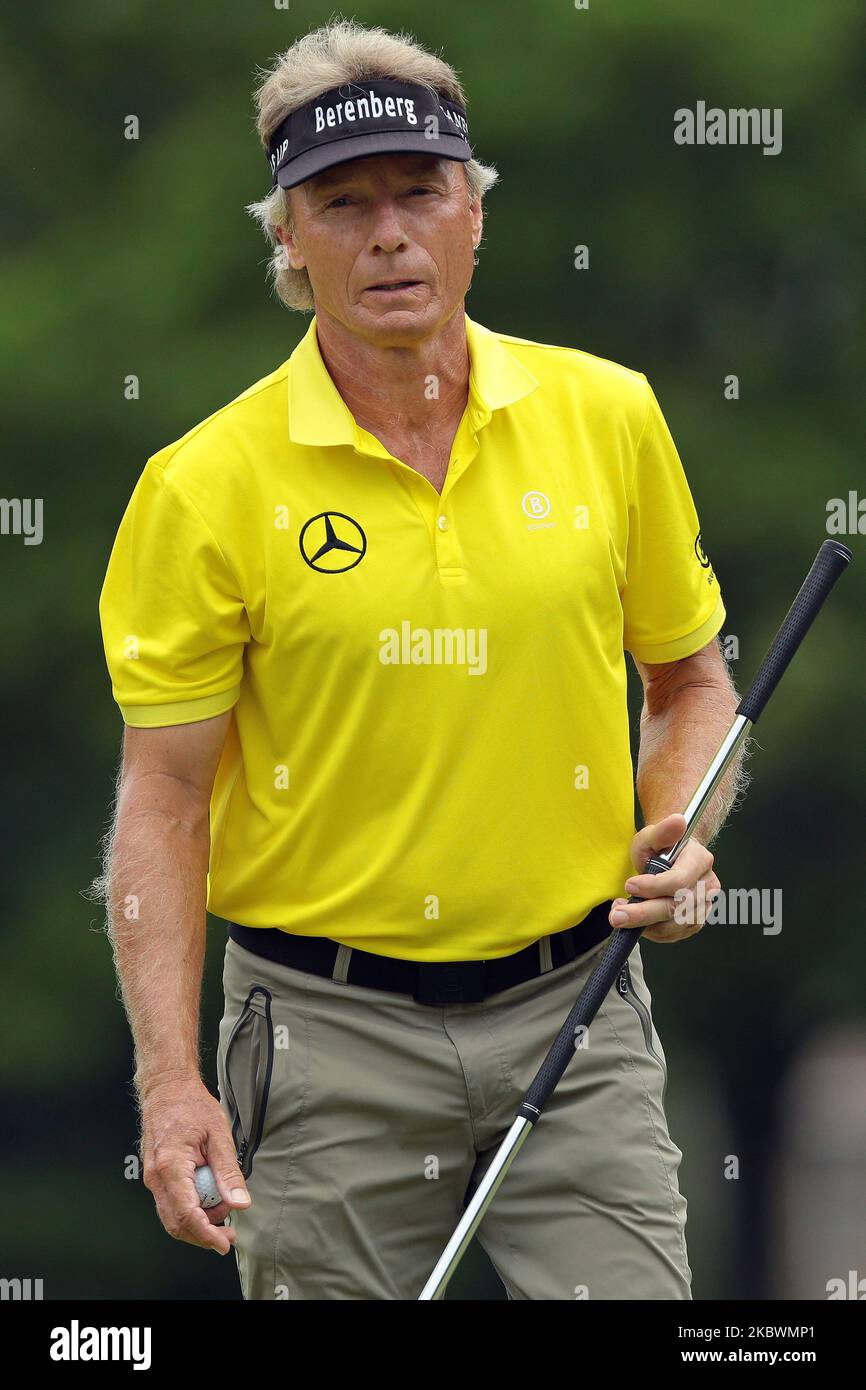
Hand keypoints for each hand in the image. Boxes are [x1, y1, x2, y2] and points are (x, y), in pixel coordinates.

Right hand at [140, 1073, 250, 1253]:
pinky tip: (210, 1202)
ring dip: (197, 1224)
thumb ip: (228, 1171)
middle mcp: (156, 1177)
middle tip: (229, 1234)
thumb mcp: (218, 1133)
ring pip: (171, 1217)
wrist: (166, 1088)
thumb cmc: (191, 1105)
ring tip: (224, 1212)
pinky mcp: (155, 1175)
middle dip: (203, 1234)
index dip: (206, 1234)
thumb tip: (241, 1203)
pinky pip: (171, 1203)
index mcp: (170, 1166)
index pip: (186, 1214)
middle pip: (175, 1223)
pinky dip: (190, 1210)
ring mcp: (152, 1177)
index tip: (225, 1244)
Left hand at [608, 812, 720, 942]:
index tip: (630, 885)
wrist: (669, 860)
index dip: (653, 887)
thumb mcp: (652, 836)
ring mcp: (704, 906)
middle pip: (676, 907)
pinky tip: (637, 921)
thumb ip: (662, 831)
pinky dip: (652, 931)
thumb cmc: (660, 849)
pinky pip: (673, 934)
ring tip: (622, 914)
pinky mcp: (695, 922)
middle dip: (643, 913)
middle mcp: (707, 886)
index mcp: (700, 861)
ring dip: (645, 924)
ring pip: (674, 925)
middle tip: (617, 915)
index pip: (679, 880)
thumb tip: (678, 820)